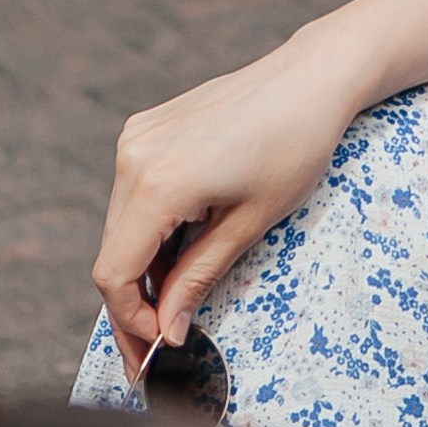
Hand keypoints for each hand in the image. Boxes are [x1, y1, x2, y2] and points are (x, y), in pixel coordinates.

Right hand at [92, 33, 362, 377]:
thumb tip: (167, 332)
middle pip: (113, 252)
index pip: (115, 274)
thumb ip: (198, 279)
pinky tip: (180, 251)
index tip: (158, 349)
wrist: (313, 76)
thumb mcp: (250, 223)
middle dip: (134, 304)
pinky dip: (150, 229)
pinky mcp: (148, 128)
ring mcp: (138, 137)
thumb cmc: (296, 145)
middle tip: (161, 345)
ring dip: (142, 268)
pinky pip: (134, 194)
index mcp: (158, 182)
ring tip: (175, 301)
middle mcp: (135, 155)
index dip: (131, 322)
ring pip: (121, 226)